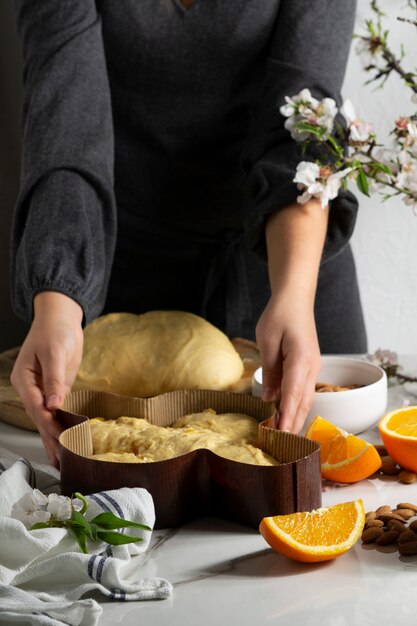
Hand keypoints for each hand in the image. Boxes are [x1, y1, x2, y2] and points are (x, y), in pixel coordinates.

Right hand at [10, 292, 83, 466]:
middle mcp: (31, 388)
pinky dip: (61, 426)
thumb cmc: (55, 330)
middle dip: (50, 438)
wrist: (61, 318)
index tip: (60, 437)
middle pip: (39, 417)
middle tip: (61, 459)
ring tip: (61, 460)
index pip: (36, 406)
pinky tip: (66, 441)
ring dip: (54, 438)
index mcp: (24, 378)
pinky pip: (57, 411)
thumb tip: (54, 404)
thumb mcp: (55, 352)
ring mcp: (43, 390)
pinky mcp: (56, 389)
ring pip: (47, 419)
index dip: (48, 423)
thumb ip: (54, 379)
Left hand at [256, 290, 320, 433]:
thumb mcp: (267, 341)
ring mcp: (313, 367)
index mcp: (300, 359)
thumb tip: (269, 398)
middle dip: (292, 423)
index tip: (280, 433)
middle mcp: (311, 367)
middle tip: (281, 445)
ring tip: (285, 437)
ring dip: (296, 417)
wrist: (295, 300)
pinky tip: (288, 416)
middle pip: (302, 402)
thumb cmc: (279, 316)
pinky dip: (297, 406)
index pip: (292, 394)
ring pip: (306, 399)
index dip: (286, 416)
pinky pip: (304, 391)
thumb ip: (270, 371)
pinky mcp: (309, 367)